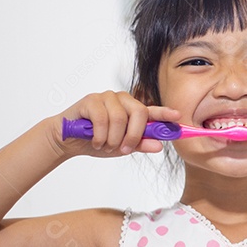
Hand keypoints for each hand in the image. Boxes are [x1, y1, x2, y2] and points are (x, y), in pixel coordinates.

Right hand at [54, 91, 179, 157]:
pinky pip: (102, 119)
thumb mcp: (121, 147)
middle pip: (139, 113)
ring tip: (104, 145)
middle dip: (133, 135)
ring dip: (112, 139)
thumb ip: (140, 144)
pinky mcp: (91, 100)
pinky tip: (95, 141)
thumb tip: (159, 145)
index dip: (165, 113)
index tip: (177, 116)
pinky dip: (100, 136)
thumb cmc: (97, 141)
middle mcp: (122, 100)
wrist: (69, 141)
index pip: (152, 111)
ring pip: (120, 118)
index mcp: (132, 111)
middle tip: (123, 149)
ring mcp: (107, 98)